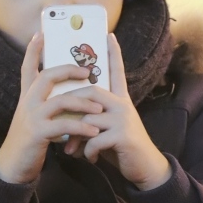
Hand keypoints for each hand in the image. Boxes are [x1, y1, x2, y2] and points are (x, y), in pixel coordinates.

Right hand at [0, 33, 103, 183]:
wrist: (13, 166)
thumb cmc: (29, 142)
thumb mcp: (35, 118)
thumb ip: (47, 105)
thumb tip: (67, 95)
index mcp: (27, 97)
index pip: (27, 68)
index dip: (33, 51)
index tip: (40, 33)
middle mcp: (27, 102)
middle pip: (47, 76)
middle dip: (68, 70)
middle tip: (87, 71)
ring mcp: (31, 116)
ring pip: (60, 101)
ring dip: (83, 103)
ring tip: (100, 108)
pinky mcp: (37, 133)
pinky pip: (63, 125)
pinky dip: (81, 127)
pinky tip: (94, 131)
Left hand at [64, 33, 171, 190]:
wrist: (144, 168)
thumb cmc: (121, 148)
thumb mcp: (106, 130)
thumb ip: (92, 120)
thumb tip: (68, 121)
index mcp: (120, 101)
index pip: (117, 72)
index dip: (114, 54)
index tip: (109, 35)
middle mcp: (123, 105)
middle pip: (91, 92)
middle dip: (70, 105)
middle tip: (57, 120)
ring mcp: (123, 119)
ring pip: (88, 118)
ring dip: (75, 136)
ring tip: (70, 149)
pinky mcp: (123, 135)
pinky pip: (95, 139)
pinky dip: (88, 151)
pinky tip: (89, 159)